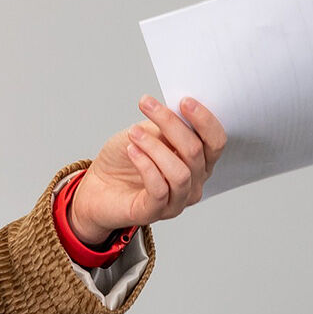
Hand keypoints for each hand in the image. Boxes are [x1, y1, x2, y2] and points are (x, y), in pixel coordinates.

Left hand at [69, 96, 226, 241]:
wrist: (97, 185)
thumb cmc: (125, 158)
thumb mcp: (148, 133)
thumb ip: (167, 127)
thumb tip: (178, 109)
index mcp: (199, 162)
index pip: (215, 141)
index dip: (204, 120)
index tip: (184, 101)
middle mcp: (193, 183)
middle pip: (196, 152)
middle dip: (171, 124)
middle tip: (147, 105)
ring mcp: (176, 201)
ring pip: (180, 172)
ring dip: (154, 146)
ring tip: (134, 133)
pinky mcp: (155, 212)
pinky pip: (159, 189)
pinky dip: (145, 164)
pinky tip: (132, 151)